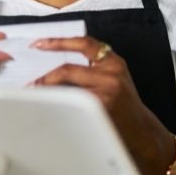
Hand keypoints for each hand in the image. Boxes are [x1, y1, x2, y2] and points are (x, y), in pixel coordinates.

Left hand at [31, 37, 166, 148]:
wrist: (143, 133)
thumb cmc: (124, 107)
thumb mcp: (114, 79)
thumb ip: (94, 69)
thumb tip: (56, 66)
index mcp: (113, 63)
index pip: (83, 44)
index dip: (58, 42)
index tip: (40, 43)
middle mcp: (111, 74)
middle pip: (67, 69)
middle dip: (45, 77)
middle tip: (32, 82)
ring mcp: (105, 92)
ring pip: (66, 88)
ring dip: (48, 92)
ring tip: (37, 96)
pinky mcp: (100, 110)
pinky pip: (71, 104)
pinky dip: (57, 106)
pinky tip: (50, 109)